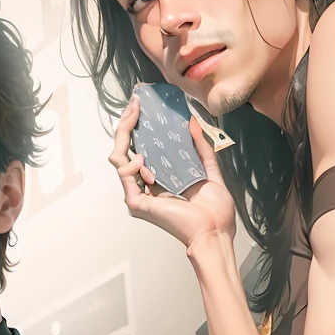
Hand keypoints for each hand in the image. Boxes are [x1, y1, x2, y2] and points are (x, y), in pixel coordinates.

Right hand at [110, 100, 236, 248]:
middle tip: (134, 104)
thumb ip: (200, 147)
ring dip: (124, 137)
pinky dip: (132, 163)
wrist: (215, 230)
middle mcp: (145, 185)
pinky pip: (125, 175)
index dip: (138, 127)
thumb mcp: (209, 169)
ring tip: (134, 120)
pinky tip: (143, 158)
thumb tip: (192, 122)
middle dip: (126, 125)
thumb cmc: (214, 210)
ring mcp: (139, 194)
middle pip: (125, 150)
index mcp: (160, 178)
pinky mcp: (137, 203)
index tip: (141, 106)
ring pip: (119, 159)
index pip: (140, 148)